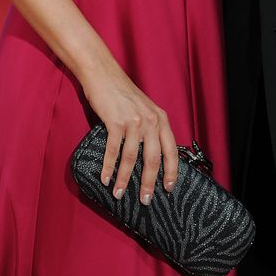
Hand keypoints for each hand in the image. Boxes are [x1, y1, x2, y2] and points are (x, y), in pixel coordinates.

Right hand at [81, 62, 177, 202]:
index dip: (171, 172)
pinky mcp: (115, 120)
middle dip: (148, 183)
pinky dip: (109, 166)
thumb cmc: (123, 95)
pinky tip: (105, 179)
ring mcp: (133, 120)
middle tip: (144, 200)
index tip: (168, 189)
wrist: (104, 75)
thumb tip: (149, 159)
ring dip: (124, 179)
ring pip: (132, 157)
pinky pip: (113, 149)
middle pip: (153, 158)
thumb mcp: (144, 110)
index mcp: (161, 119)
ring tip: (118, 194)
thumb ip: (149, 130)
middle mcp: (151, 120)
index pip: (171, 150)